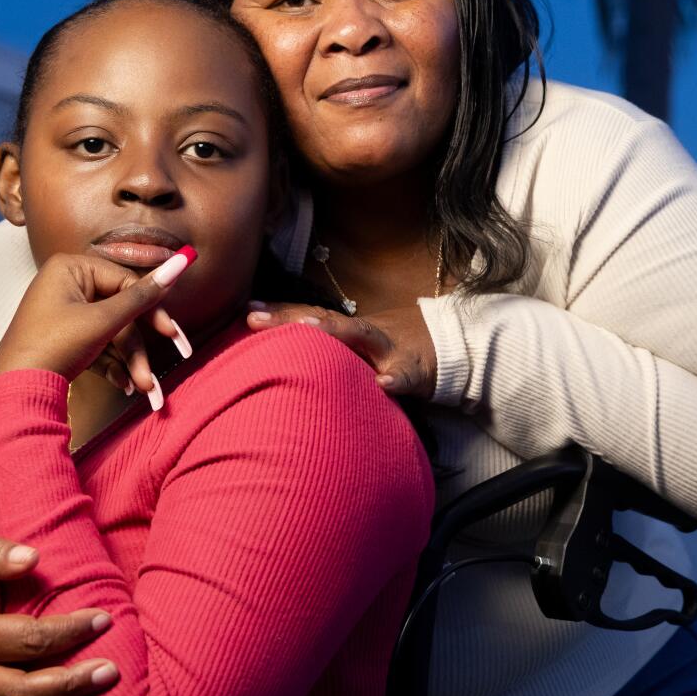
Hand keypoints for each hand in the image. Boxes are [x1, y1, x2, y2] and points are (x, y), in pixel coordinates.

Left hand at [0, 250, 191, 390]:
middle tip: (160, 367)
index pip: (125, 282)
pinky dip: (112, 365)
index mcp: (71, 268)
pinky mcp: (63, 337)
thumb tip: (182, 262)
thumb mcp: (103, 320)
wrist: (14, 392)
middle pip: (120, 311)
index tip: (172, 335)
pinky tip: (124, 385)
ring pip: (111, 333)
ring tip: (143, 388)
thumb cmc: (54, 346)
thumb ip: (143, 295)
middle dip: (139, 348)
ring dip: (129, 362)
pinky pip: (97, 345)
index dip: (151, 311)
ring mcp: (63, 312)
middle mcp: (66, 285)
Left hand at [245, 301, 436, 397]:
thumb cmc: (396, 352)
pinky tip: (383, 384)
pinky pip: (405, 376)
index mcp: (351, 330)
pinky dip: (395, 378)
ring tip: (307, 330)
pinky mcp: (416, 371)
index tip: (244, 311)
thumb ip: (332, 348)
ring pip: (361, 336)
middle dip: (289, 318)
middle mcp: (365, 334)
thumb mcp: (364, 347)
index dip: (278, 313)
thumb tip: (286, 354)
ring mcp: (390, 349)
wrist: (452, 348)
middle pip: (324, 320)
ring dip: (335, 332)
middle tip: (253, 319)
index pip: (309, 316)